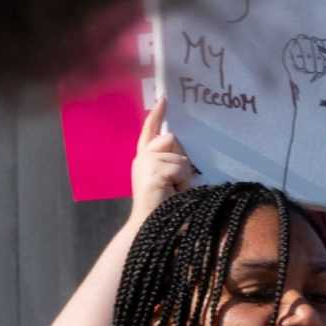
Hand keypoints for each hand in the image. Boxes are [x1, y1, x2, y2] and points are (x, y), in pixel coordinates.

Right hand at [129, 98, 194, 224]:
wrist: (151, 226)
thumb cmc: (164, 206)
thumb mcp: (168, 179)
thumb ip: (170, 161)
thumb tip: (178, 147)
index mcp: (144, 158)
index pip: (150, 131)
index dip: (156, 114)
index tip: (164, 98)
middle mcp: (142, 157)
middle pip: (171, 138)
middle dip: (180, 158)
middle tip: (175, 182)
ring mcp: (145, 163)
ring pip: (180, 156)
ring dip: (183, 175)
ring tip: (173, 190)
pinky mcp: (153, 171)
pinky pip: (181, 167)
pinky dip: (183, 182)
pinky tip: (172, 192)